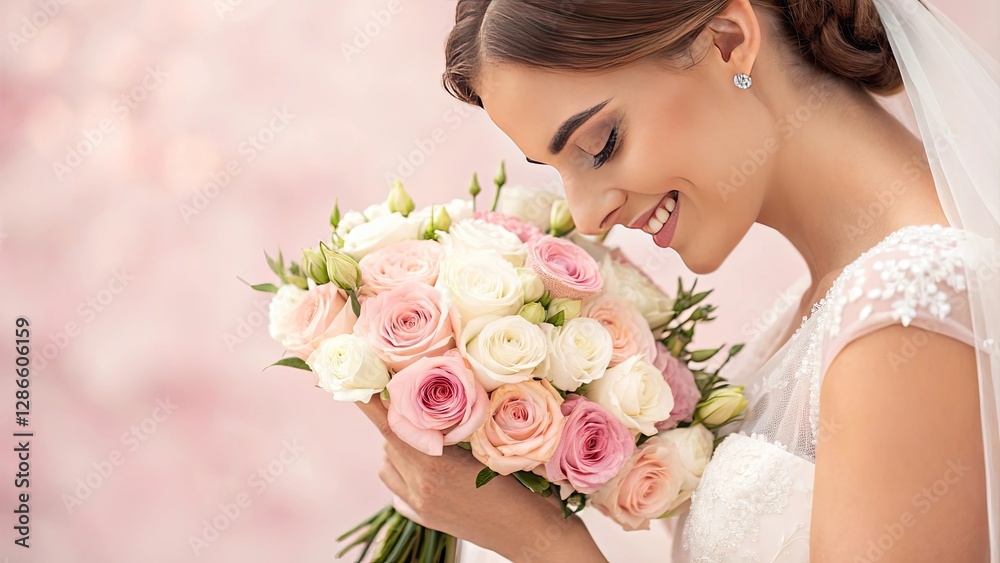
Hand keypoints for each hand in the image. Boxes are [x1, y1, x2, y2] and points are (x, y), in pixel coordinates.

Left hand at [356, 398, 606, 561]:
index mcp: (436, 466)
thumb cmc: (525, 486)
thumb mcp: (493, 447)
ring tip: (424, 437)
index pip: (392, 427)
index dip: (372, 405)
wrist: (533, 533)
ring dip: (398, 447)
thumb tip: (433, 400)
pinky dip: (402, 474)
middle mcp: (420, 487)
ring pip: (388, 466)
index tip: (361, 386)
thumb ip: (458, 427)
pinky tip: (425, 468)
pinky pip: (397, 490)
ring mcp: (420, 506)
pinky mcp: (425, 519)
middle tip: (409, 401)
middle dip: (396, 419)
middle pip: (389, 442)